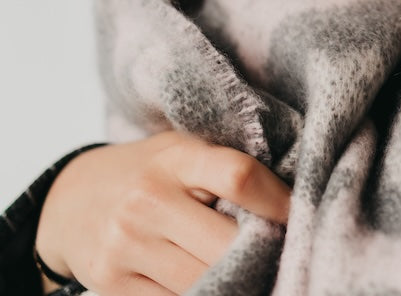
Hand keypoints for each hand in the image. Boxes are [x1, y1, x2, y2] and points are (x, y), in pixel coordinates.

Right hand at [35, 130, 289, 295]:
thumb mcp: (185, 148)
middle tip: (284, 250)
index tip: (300, 213)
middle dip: (262, 251)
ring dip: (238, 280)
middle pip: (225, 241)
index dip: (278, 200)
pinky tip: (220, 284)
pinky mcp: (111, 285)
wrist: (72, 199)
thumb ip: (227, 163)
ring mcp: (127, 245)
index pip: (237, 176)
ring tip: (257, 270)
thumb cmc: (151, 169)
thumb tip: (294, 188)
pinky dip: (205, 294)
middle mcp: (149, 200)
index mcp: (177, 157)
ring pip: (203, 279)